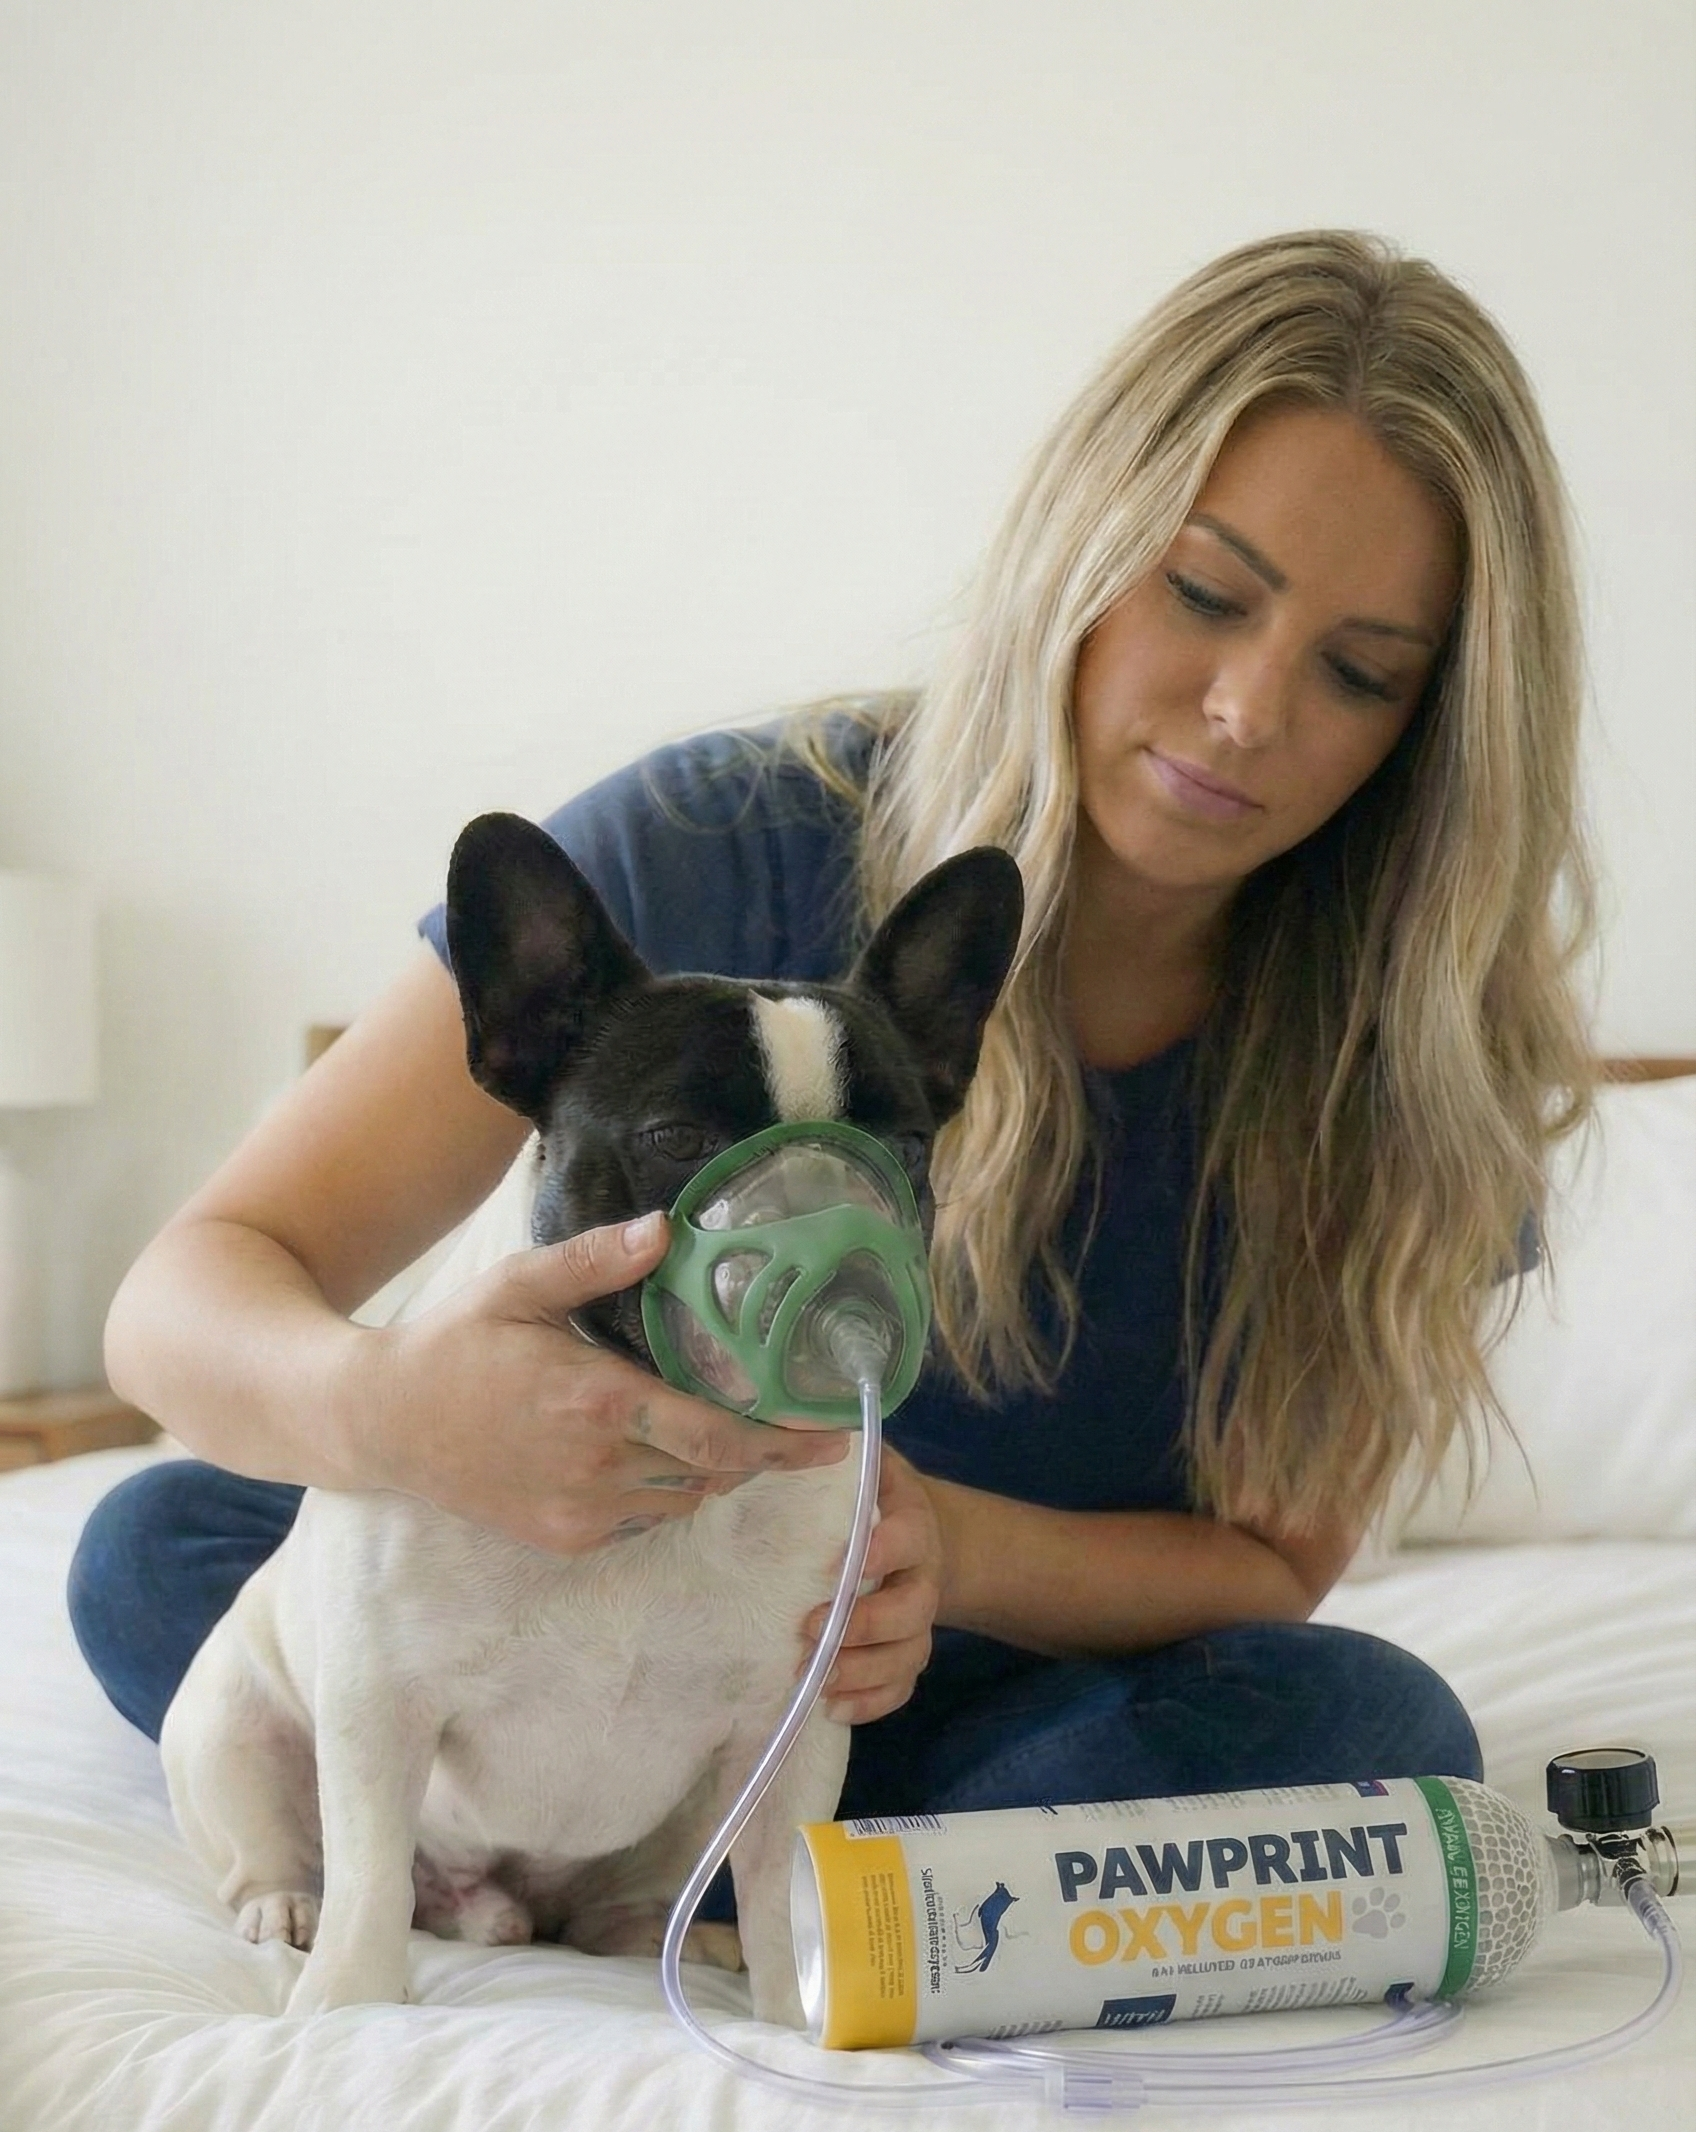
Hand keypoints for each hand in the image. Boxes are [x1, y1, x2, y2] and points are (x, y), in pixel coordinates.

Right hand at [347, 1210, 850, 1553]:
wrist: (379, 1423)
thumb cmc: (454, 1343)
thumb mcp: (520, 1284)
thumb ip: (597, 1259)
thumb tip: (667, 1228)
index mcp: (598, 1401)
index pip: (717, 1435)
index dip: (783, 1442)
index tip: (837, 1435)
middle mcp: (597, 1467)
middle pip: (713, 1472)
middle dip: (758, 1455)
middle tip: (795, 1432)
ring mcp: (580, 1511)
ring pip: (684, 1500)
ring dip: (709, 1471)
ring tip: (715, 1430)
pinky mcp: (564, 1538)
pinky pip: (644, 1520)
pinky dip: (664, 1492)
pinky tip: (650, 1454)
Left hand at [798, 1445, 943, 1724]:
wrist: (915, 1532)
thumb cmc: (869, 1494)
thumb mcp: (866, 1465)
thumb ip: (837, 1452)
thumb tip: (787, 1431)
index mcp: (912, 1523)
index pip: (907, 1538)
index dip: (881, 1552)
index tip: (841, 1564)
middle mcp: (924, 1575)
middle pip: (913, 1609)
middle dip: (864, 1625)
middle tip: (810, 1628)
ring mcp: (920, 1621)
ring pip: (908, 1655)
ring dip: (862, 1671)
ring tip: (815, 1678)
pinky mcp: (909, 1653)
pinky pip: (902, 1688)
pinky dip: (871, 1702)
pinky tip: (832, 1707)